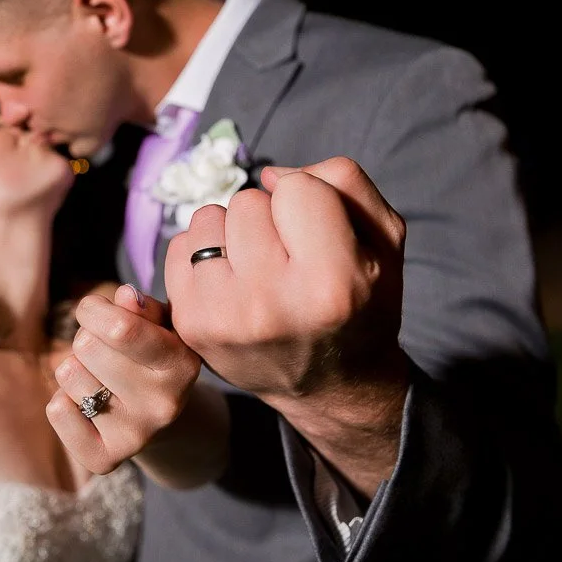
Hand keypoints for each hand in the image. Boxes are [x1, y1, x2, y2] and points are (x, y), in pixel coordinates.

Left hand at [46, 283, 202, 474]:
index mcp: (181, 365)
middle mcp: (164, 405)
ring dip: (75, 368)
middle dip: (85, 339)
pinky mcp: (105, 459)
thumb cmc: (150, 354)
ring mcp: (136, 436)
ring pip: (68, 374)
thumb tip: (125, 297)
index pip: (119, 327)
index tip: (95, 311)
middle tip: (102, 351)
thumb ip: (142, 308)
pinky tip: (86, 403)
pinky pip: (57, 410)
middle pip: (86, 347)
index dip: (93, 310)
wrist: (158, 417)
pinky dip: (63, 400)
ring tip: (98, 376)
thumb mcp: (157, 324)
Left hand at [164, 156, 408, 491]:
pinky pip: (178, 247)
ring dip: (231, 233)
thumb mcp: (383, 241)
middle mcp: (272, 304)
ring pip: (208, 218)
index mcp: (333, 284)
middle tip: (289, 257)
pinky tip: (231, 282)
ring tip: (258, 268)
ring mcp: (223, 317)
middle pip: (248, 201)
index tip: (321, 236)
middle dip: (269, 217)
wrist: (330, 386)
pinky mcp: (190, 324)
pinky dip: (202, 254)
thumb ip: (343, 184)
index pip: (298, 189)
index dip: (311, 202)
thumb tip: (269, 175)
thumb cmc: (361, 304)